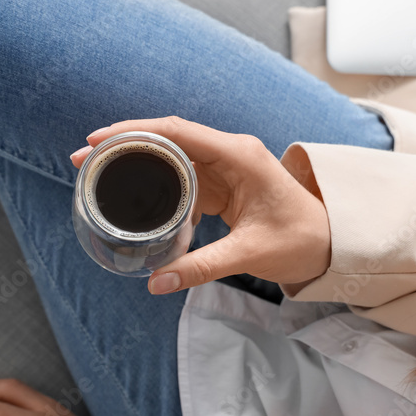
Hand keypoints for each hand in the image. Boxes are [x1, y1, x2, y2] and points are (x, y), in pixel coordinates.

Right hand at [71, 117, 330, 293]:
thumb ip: (202, 267)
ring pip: (170, 155)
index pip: (176, 132)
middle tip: (84, 159)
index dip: (133, 132)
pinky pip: (180, 175)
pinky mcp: (221, 184)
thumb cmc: (302, 240)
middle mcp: (229, 153)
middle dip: (123, 145)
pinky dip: (153, 180)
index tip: (98, 139)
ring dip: (135, 161)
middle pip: (166, 138)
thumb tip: (157, 283)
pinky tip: (130, 192)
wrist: (331, 243)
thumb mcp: (250, 253)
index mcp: (238, 155)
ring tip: (98, 173)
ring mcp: (225, 167)